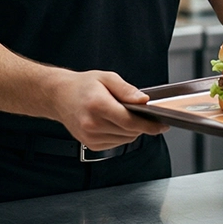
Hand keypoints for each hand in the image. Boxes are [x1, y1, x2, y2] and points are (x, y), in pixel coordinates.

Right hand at [51, 70, 168, 150]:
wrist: (59, 96)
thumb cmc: (83, 85)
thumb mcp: (107, 78)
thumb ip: (127, 90)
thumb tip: (144, 101)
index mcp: (97, 105)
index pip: (130, 121)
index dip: (150, 125)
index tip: (162, 124)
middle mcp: (92, 124)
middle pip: (130, 132)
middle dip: (142, 125)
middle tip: (145, 114)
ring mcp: (90, 137)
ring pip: (125, 140)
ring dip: (132, 130)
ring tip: (125, 115)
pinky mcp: (90, 145)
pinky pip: (116, 143)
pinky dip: (121, 135)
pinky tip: (115, 123)